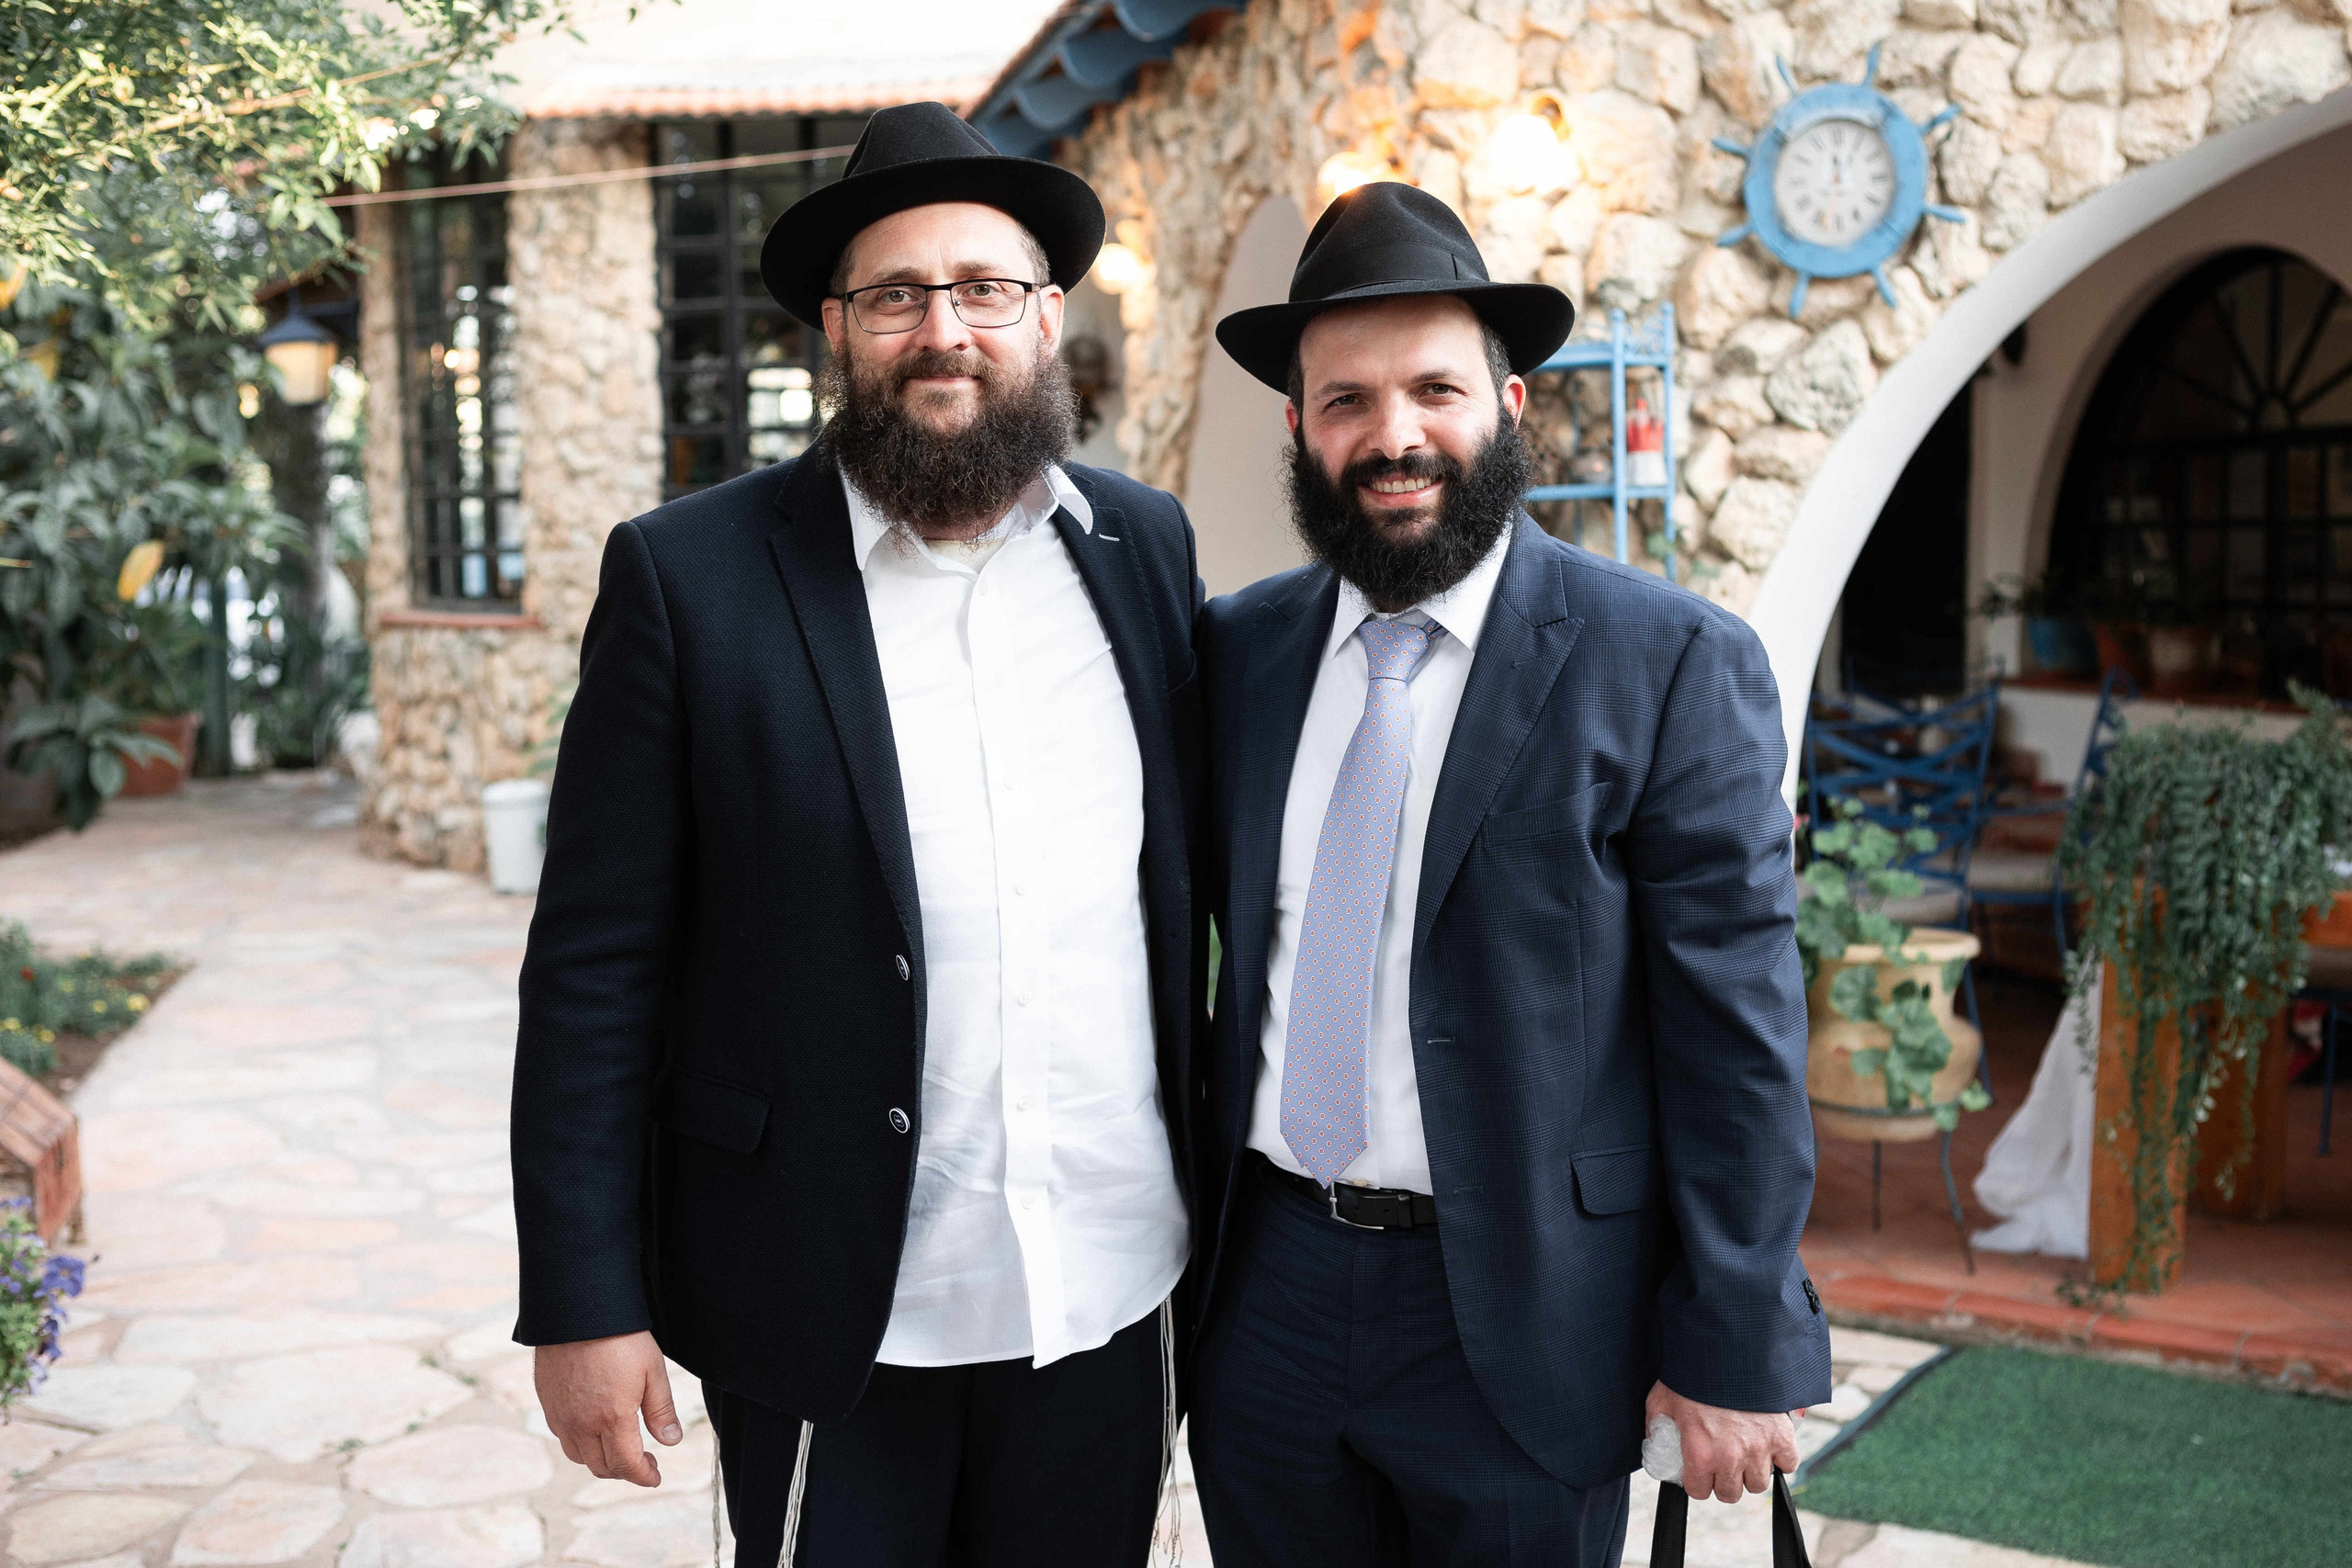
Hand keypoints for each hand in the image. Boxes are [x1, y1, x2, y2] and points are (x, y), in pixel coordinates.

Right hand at [535, 1331, 682, 1485]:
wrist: (577, 1310)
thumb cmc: (619, 1337)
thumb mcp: (652, 1370)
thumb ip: (661, 1410)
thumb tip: (670, 1440)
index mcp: (611, 1418)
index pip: (626, 1465)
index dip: (643, 1476)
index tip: (655, 1476)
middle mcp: (581, 1424)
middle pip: (602, 1467)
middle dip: (626, 1471)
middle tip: (644, 1460)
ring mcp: (561, 1416)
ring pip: (580, 1457)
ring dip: (602, 1460)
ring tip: (620, 1446)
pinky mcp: (548, 1404)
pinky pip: (564, 1438)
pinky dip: (582, 1444)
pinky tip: (596, 1429)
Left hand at [1646, 1381, 1800, 1504]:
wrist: (1728, 1348)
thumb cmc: (1692, 1373)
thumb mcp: (1661, 1400)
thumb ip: (1656, 1426)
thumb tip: (1656, 1442)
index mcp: (1699, 1452)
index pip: (1698, 1491)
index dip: (1696, 1481)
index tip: (1698, 1470)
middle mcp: (1729, 1457)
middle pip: (1730, 1493)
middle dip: (1722, 1480)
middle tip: (1720, 1462)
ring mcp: (1758, 1449)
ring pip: (1758, 1484)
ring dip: (1750, 1472)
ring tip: (1743, 1453)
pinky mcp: (1782, 1437)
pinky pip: (1787, 1465)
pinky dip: (1780, 1459)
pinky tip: (1768, 1446)